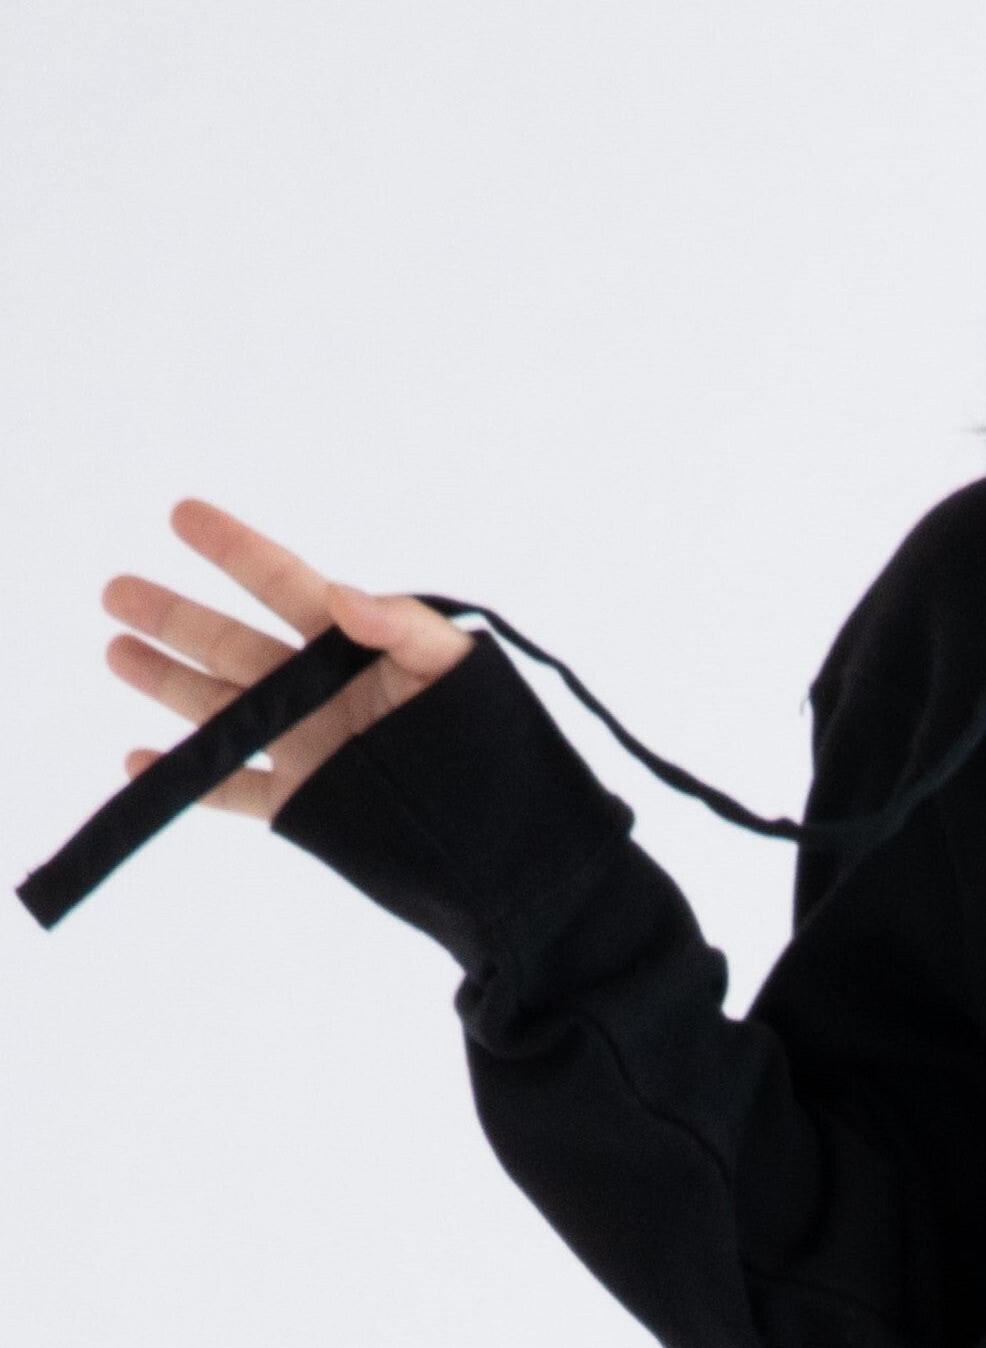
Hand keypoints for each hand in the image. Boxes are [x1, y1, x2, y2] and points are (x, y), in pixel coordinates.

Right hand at [101, 499, 472, 823]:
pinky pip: (233, 790)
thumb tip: (339, 594)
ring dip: (167, 681)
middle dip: (175, 617)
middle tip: (115, 588)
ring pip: (220, 710)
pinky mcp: (307, 804)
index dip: (235, 549)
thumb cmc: (494, 740)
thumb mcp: (459, 671)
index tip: (183, 513)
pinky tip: (139, 760)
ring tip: (115, 649)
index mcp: (357, 649)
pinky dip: (185, 782)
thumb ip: (403, 628)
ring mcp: (308, 746)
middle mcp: (321, 692)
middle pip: (233, 644)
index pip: (286, 585)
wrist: (509, 834)